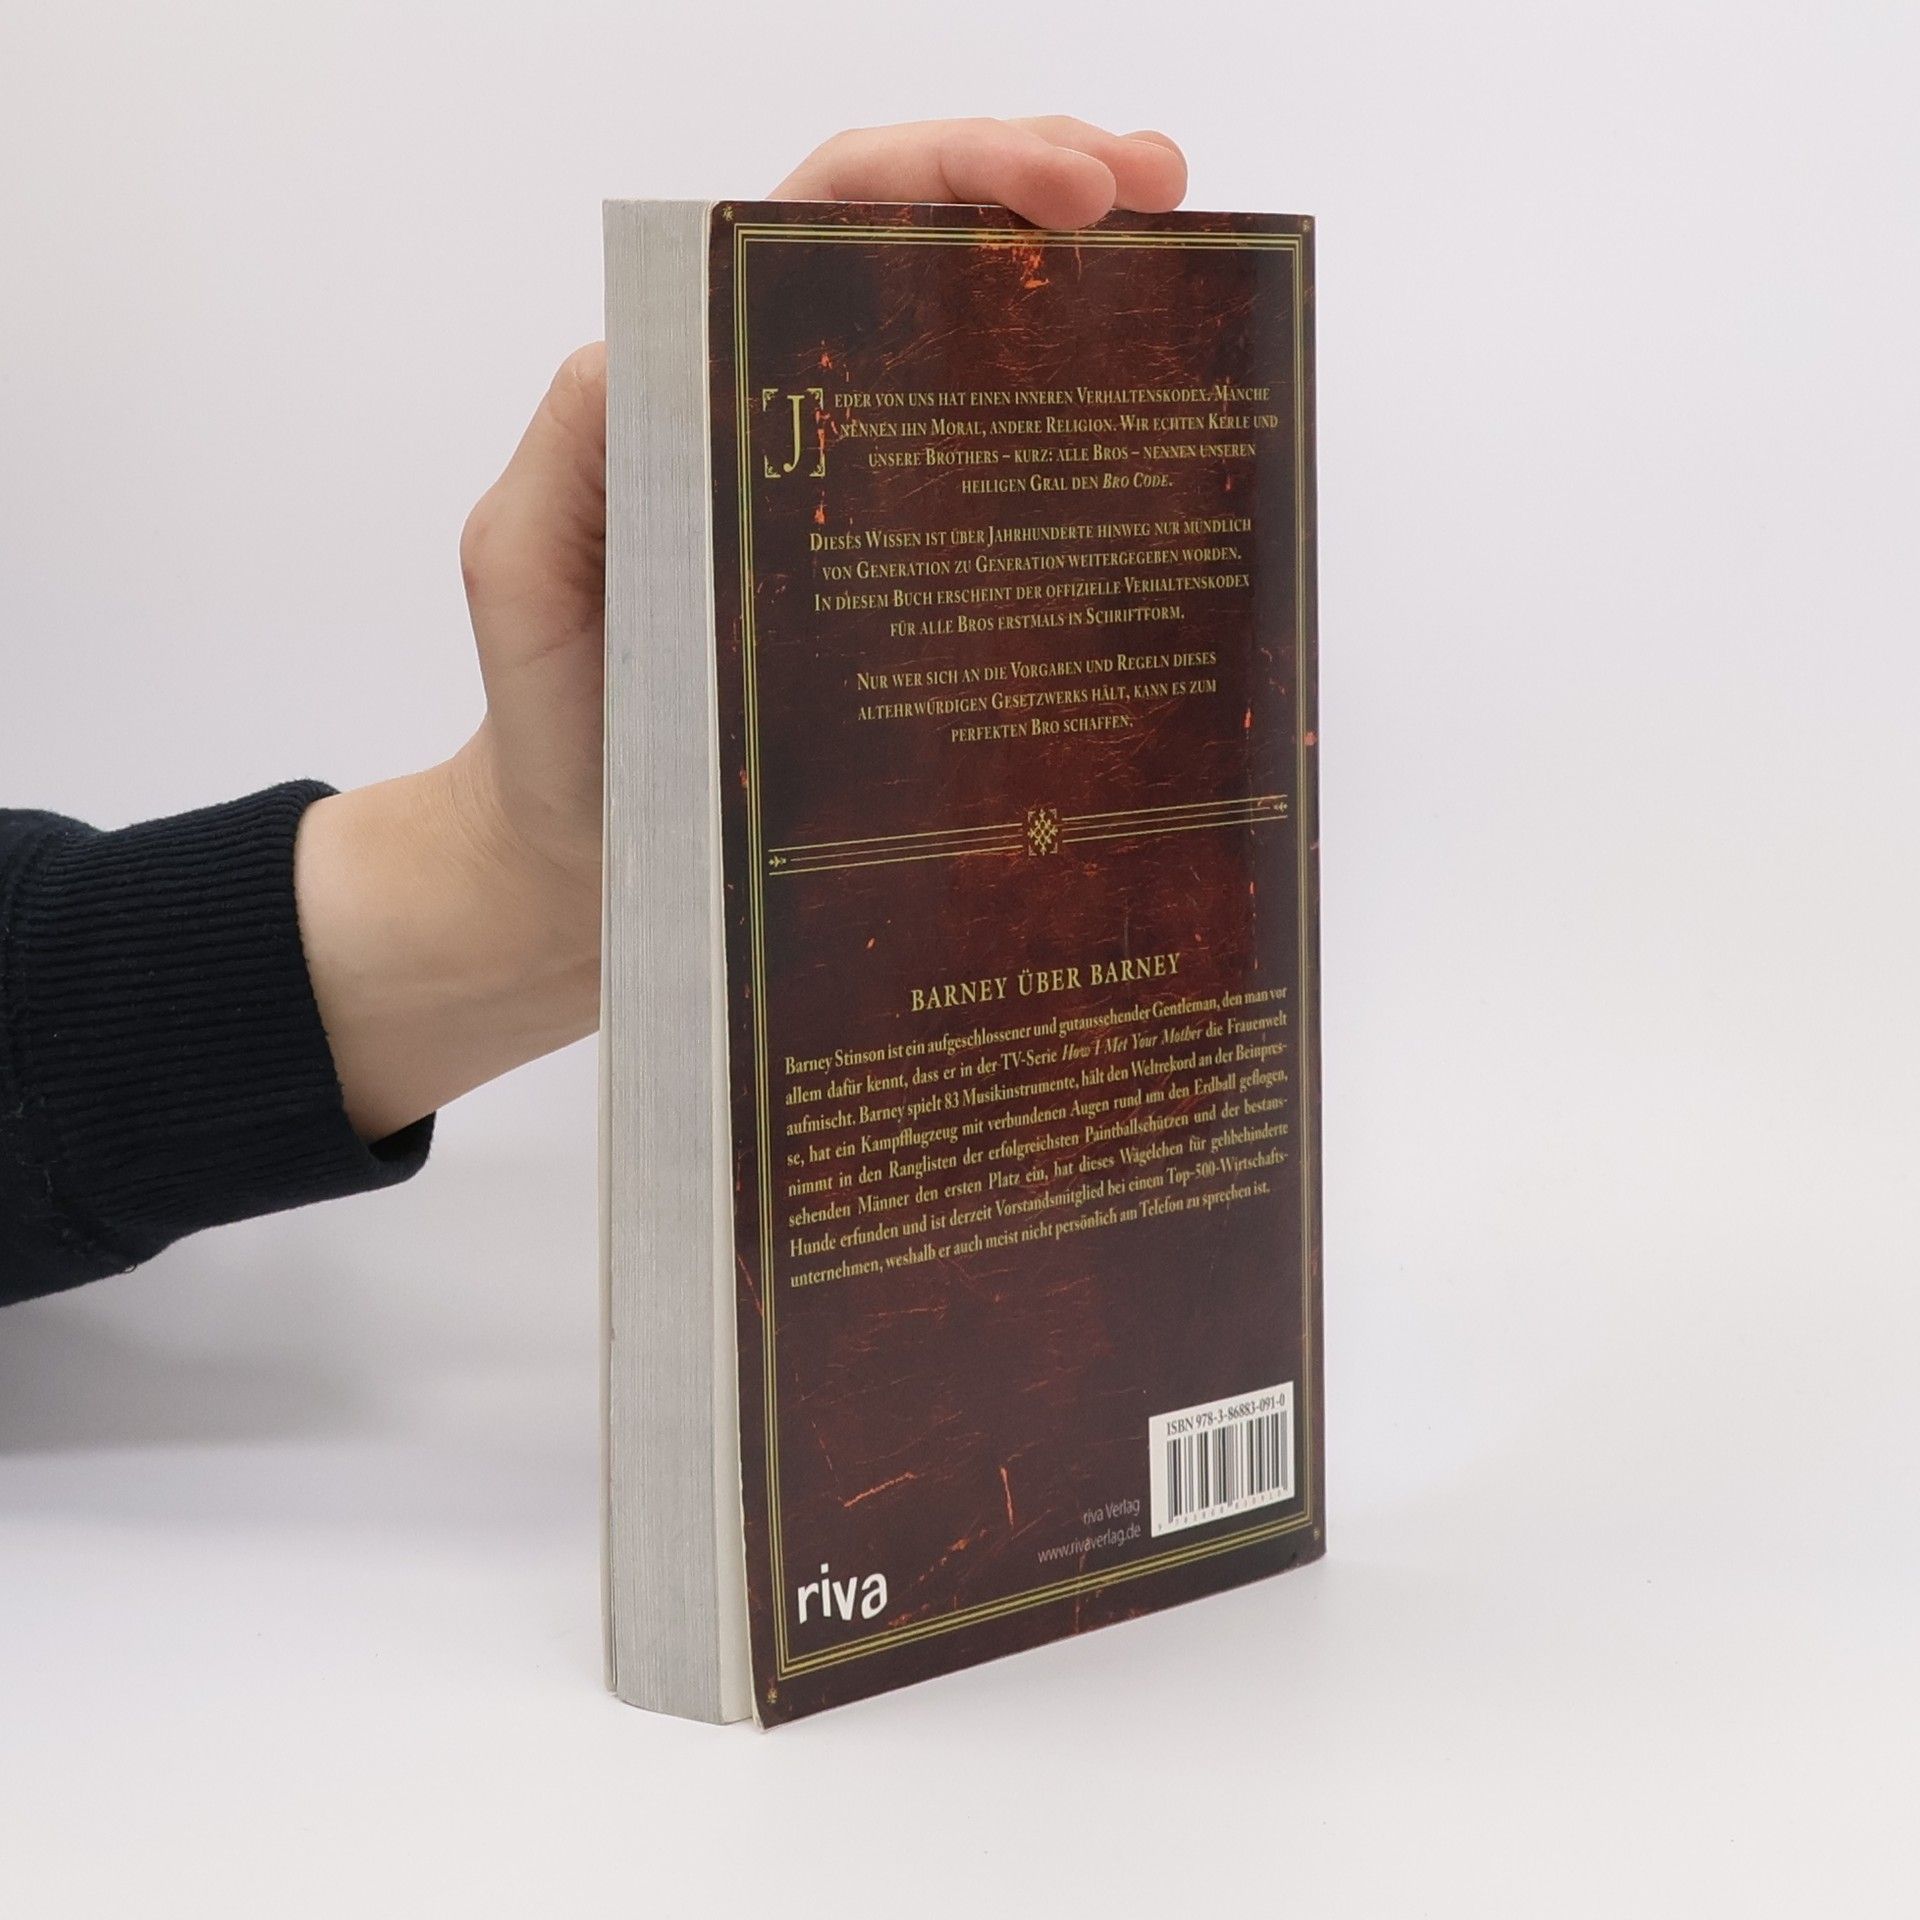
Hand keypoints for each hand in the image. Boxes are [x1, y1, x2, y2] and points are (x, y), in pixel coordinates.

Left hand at [295, 118, 1188, 1140]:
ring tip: (1193, 268)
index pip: (827, 218)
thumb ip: (576, 449)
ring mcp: (866, 513)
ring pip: (979, 361)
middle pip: (926, 252)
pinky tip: (1152, 445)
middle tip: (1165, 190)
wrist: (592, 872)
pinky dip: (1079, 453)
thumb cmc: (552, 724)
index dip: (949, 172)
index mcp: (710, 383)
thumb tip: (663, 338)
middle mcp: (798, 422)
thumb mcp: (527, 568)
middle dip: (1048, 187)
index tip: (1073, 189)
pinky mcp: (911, 607)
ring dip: (1088, 296)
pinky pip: (999, 510)